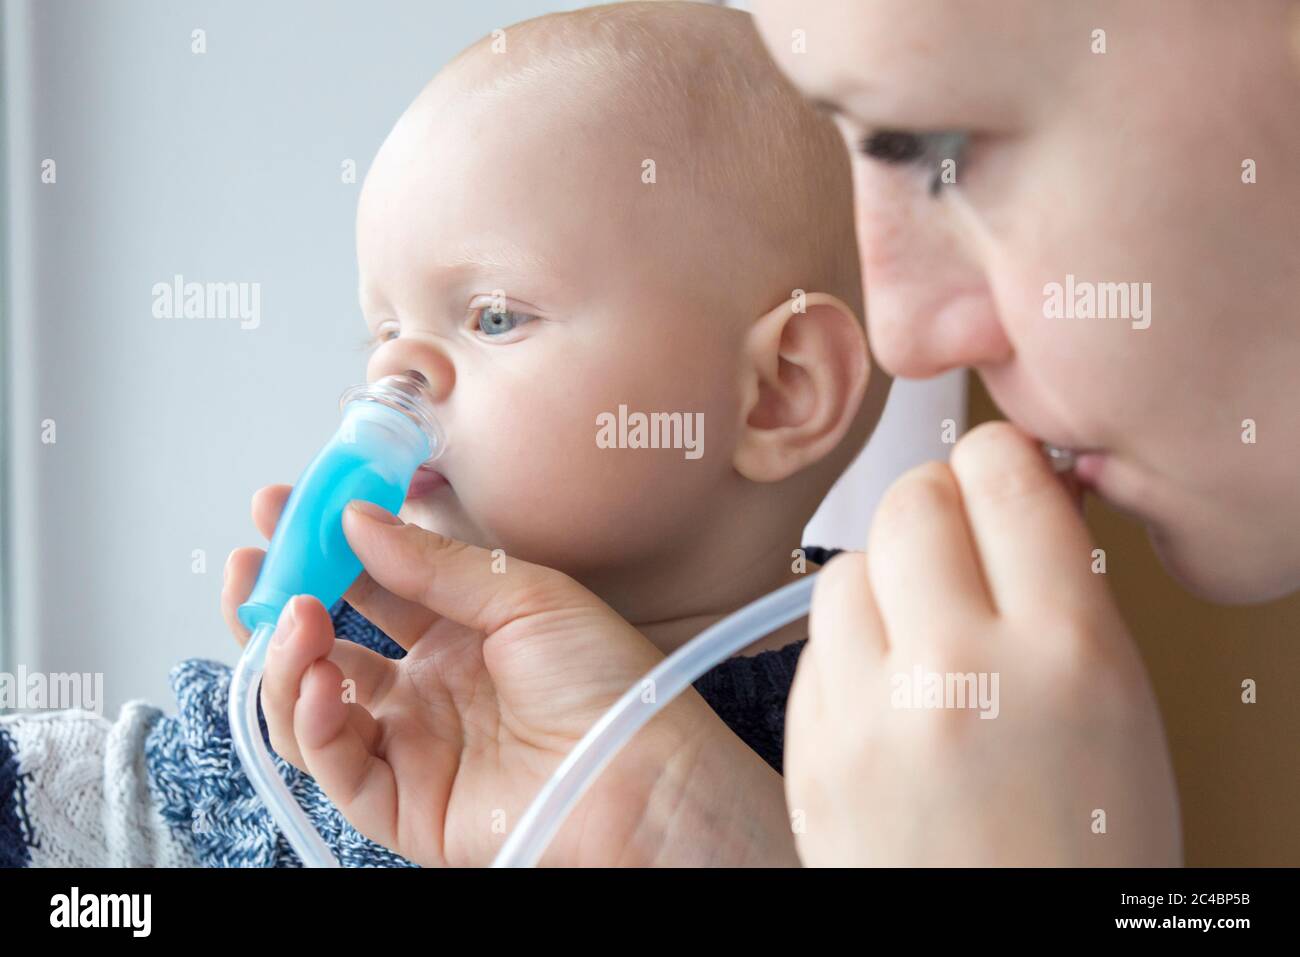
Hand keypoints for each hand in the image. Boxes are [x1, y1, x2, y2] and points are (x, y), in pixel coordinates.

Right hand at [222, 488, 795, 866]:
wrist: (643, 774)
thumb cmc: (608, 682)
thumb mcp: (526, 595)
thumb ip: (435, 564)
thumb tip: (357, 518)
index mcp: (461, 634)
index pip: (371, 585)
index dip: (325, 547)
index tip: (286, 504)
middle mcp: (427, 688)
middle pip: (327, 643)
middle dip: (280, 600)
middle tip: (253, 561)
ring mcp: (411, 746)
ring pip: (314, 703)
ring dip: (288, 657)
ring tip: (296, 613)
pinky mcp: (404, 805)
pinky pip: (334, 765)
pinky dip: (313, 722)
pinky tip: (325, 679)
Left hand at [785, 422, 1181, 865]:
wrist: (1003, 952)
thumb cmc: (1082, 845)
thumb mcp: (1120, 708)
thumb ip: (1065, 589)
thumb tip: (1017, 490)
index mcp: (1064, 655)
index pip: (1000, 475)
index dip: (998, 463)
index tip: (997, 476)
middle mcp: (958, 675)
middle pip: (908, 502)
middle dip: (935, 507)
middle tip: (956, 544)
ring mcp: (870, 715)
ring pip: (848, 567)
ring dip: (884, 578)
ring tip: (921, 631)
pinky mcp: (810, 749)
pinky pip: (815, 642)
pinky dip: (849, 646)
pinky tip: (887, 689)